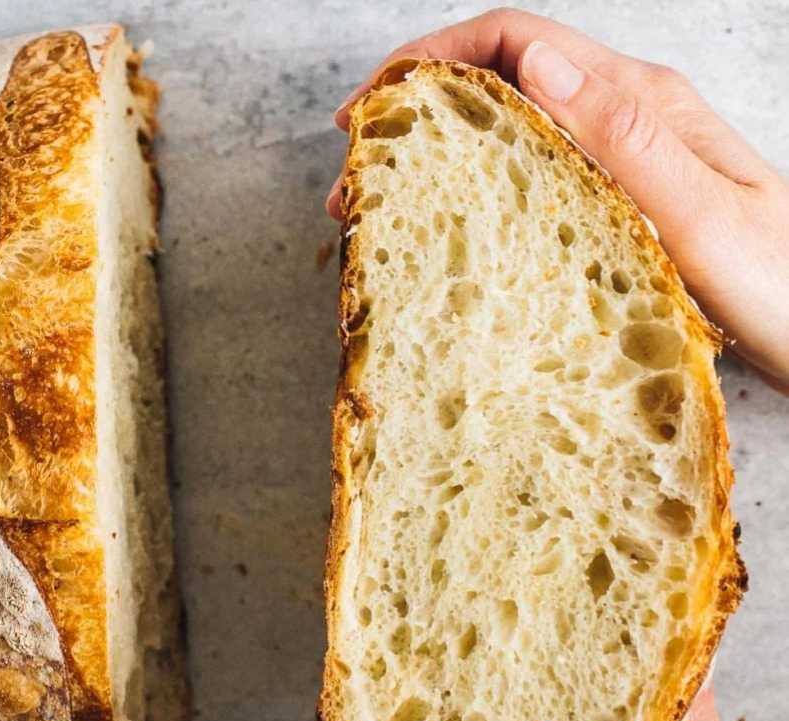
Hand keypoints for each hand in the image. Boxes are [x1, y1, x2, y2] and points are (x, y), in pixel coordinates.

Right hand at [327, 8, 788, 392]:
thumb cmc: (778, 288)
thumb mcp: (704, 218)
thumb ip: (627, 141)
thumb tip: (537, 67)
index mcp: (643, 106)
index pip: (519, 43)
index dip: (433, 59)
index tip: (371, 107)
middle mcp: (629, 119)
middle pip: (506, 77)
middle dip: (421, 104)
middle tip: (362, 166)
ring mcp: (625, 160)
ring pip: (515, 124)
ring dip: (445, 146)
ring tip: (392, 200)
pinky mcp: (620, 202)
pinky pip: (537, 171)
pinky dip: (482, 182)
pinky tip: (462, 221)